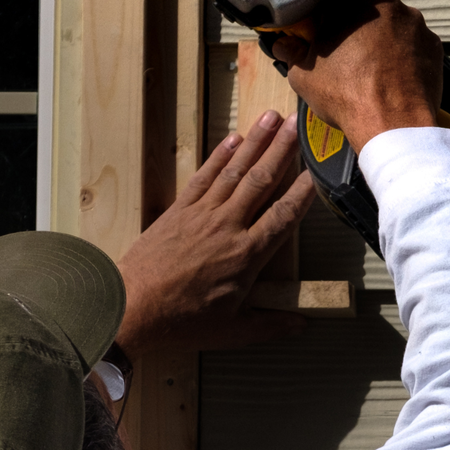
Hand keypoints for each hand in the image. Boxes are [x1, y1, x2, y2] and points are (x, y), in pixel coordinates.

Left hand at [114, 109, 315, 357]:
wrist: (131, 307)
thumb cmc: (183, 322)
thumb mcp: (233, 331)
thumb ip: (270, 325)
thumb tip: (302, 326)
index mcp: (246, 257)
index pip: (282, 218)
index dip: (302, 194)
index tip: (318, 172)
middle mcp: (227, 227)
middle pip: (261, 181)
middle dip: (282, 150)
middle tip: (299, 123)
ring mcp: (201, 214)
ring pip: (235, 171)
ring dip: (255, 141)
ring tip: (272, 117)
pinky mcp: (179, 210)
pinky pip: (204, 176)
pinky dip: (220, 156)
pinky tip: (234, 139)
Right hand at [271, 0, 442, 152]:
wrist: (393, 125)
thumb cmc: (346, 96)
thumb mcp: (304, 75)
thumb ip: (292, 52)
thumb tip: (284, 45)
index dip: (329, 9)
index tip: (327, 27)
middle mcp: (383, 1)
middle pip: (367, 6)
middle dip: (359, 24)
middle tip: (351, 52)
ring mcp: (413, 21)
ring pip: (394, 24)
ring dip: (385, 39)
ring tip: (376, 68)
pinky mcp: (433, 43)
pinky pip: (415, 43)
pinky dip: (407, 55)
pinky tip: (397, 76)